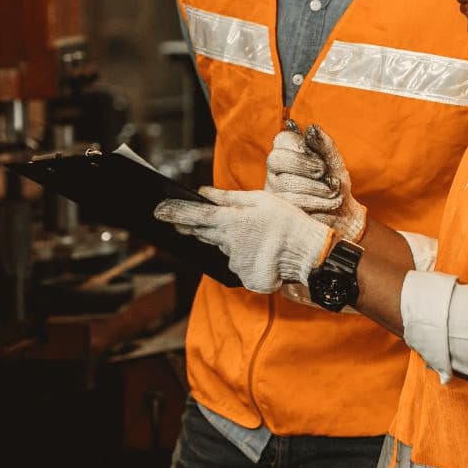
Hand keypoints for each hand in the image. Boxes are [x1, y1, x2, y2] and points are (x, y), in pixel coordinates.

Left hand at [154, 188, 330, 292]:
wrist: (309, 254)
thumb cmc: (287, 221)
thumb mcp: (260, 200)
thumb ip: (228, 197)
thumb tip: (203, 192)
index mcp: (231, 221)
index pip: (195, 215)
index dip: (174, 212)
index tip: (158, 210)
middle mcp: (228, 242)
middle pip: (202, 233)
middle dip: (191, 227)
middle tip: (183, 223)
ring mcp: (235, 262)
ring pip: (222, 248)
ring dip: (228, 241)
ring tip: (253, 236)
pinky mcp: (243, 276)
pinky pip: (236, 263)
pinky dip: (244, 256)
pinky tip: (261, 251)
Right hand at [264, 124, 365, 243]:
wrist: (344, 215)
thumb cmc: (335, 184)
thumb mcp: (334, 162)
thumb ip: (324, 144)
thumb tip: (311, 128)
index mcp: (287, 152)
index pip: (282, 140)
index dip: (301, 146)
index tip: (320, 157)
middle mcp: (275, 170)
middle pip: (276, 159)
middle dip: (303, 164)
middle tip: (324, 172)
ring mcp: (274, 191)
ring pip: (285, 183)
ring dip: (315, 186)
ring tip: (333, 190)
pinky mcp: (280, 210)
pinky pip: (292, 203)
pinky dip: (316, 201)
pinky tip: (330, 202)